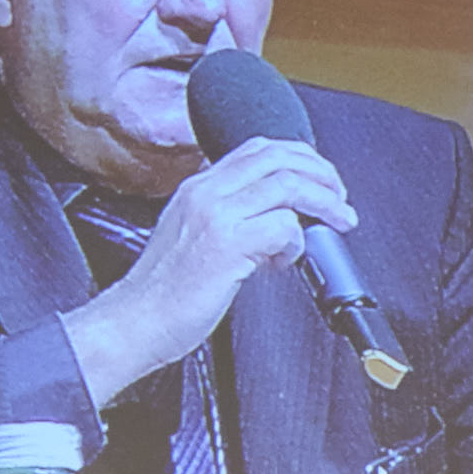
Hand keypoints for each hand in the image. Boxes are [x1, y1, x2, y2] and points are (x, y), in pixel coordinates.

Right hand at [58, 138, 356, 392]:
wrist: (132, 323)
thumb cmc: (161, 294)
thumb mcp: (189, 238)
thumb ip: (224, 219)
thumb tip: (273, 220)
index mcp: (197, 188)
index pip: (257, 149)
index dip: (298, 157)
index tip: (318, 179)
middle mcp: (205, 194)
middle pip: (279, 157)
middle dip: (321, 172)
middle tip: (340, 197)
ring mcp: (215, 217)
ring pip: (288, 184)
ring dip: (324, 202)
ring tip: (338, 221)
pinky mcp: (226, 246)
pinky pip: (282, 227)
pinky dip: (296, 244)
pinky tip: (284, 263)